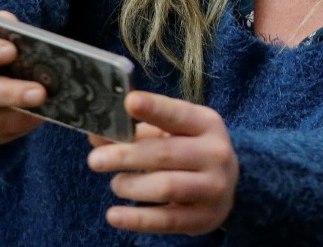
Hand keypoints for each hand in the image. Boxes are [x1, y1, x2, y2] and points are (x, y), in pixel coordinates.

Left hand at [86, 90, 238, 235]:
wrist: (227, 185)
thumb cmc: (189, 152)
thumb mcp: (170, 134)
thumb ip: (135, 133)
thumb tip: (97, 133)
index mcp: (207, 124)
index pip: (178, 114)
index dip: (154, 108)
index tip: (129, 102)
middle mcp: (215, 153)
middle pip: (166, 153)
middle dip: (126, 156)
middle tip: (95, 160)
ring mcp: (213, 186)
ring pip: (166, 186)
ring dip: (131, 186)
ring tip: (117, 184)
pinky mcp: (203, 218)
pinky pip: (165, 220)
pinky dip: (135, 218)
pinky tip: (113, 215)